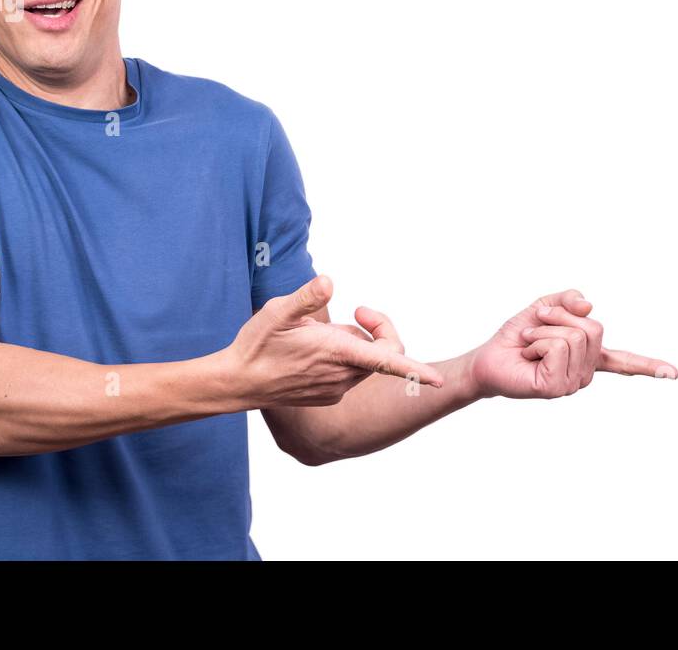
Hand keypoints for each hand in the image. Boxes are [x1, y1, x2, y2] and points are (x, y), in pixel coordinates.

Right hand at [222, 275, 443, 407]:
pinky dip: (346, 359)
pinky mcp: (328, 395)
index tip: (440, 380)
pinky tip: (316, 351)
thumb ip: (306, 296)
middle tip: (358, 310)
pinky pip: (352, 374)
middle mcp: (342, 375)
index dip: (416, 370)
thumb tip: (329, 281)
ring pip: (367, 363)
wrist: (237, 382)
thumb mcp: (277, 311)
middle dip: (378, 330)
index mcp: (336, 353)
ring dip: (358, 345)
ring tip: (324, 332)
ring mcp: (336, 389)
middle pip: (383, 353)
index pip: (387, 361)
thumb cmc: (256, 345)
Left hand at [467, 289, 677, 399]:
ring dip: (543, 330)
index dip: (649, 365)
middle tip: (534, 327)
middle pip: (592, 328)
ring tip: (529, 343)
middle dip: (558, 317)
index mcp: (588, 356)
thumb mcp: (543, 308)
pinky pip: (558, 348)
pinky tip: (527, 354)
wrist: (487, 358)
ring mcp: (573, 383)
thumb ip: (568, 301)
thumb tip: (589, 304)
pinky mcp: (556, 388)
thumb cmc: (516, 338)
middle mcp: (585, 372)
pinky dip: (537, 341)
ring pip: (574, 336)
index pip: (623, 362)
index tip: (675, 374)